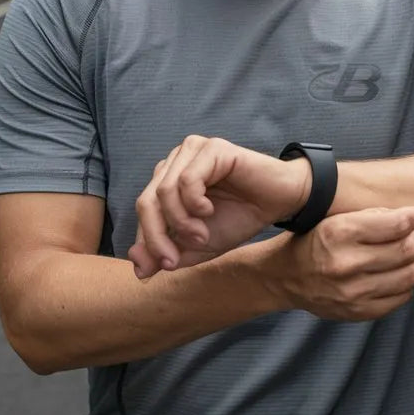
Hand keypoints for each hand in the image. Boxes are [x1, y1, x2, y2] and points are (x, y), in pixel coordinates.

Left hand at [128, 135, 310, 278]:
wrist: (278, 203)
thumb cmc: (238, 218)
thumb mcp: (197, 246)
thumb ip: (167, 255)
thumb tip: (136, 266)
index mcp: (167, 179)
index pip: (142, 210)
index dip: (148, 241)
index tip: (166, 266)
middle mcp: (176, 160)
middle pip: (146, 201)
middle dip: (158, 236)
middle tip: (177, 258)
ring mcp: (192, 150)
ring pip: (164, 191)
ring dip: (181, 222)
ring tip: (201, 234)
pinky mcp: (212, 148)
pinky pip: (188, 179)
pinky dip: (195, 204)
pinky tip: (209, 212)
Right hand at [264, 206, 413, 321]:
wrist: (284, 277)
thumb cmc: (312, 241)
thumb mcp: (332, 218)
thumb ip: (368, 216)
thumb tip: (406, 218)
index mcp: (338, 232)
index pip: (393, 225)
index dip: (413, 218)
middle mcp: (346, 263)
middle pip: (405, 251)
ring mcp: (353, 292)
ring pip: (408, 276)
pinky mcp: (358, 312)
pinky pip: (399, 298)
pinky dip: (408, 283)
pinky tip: (402, 273)